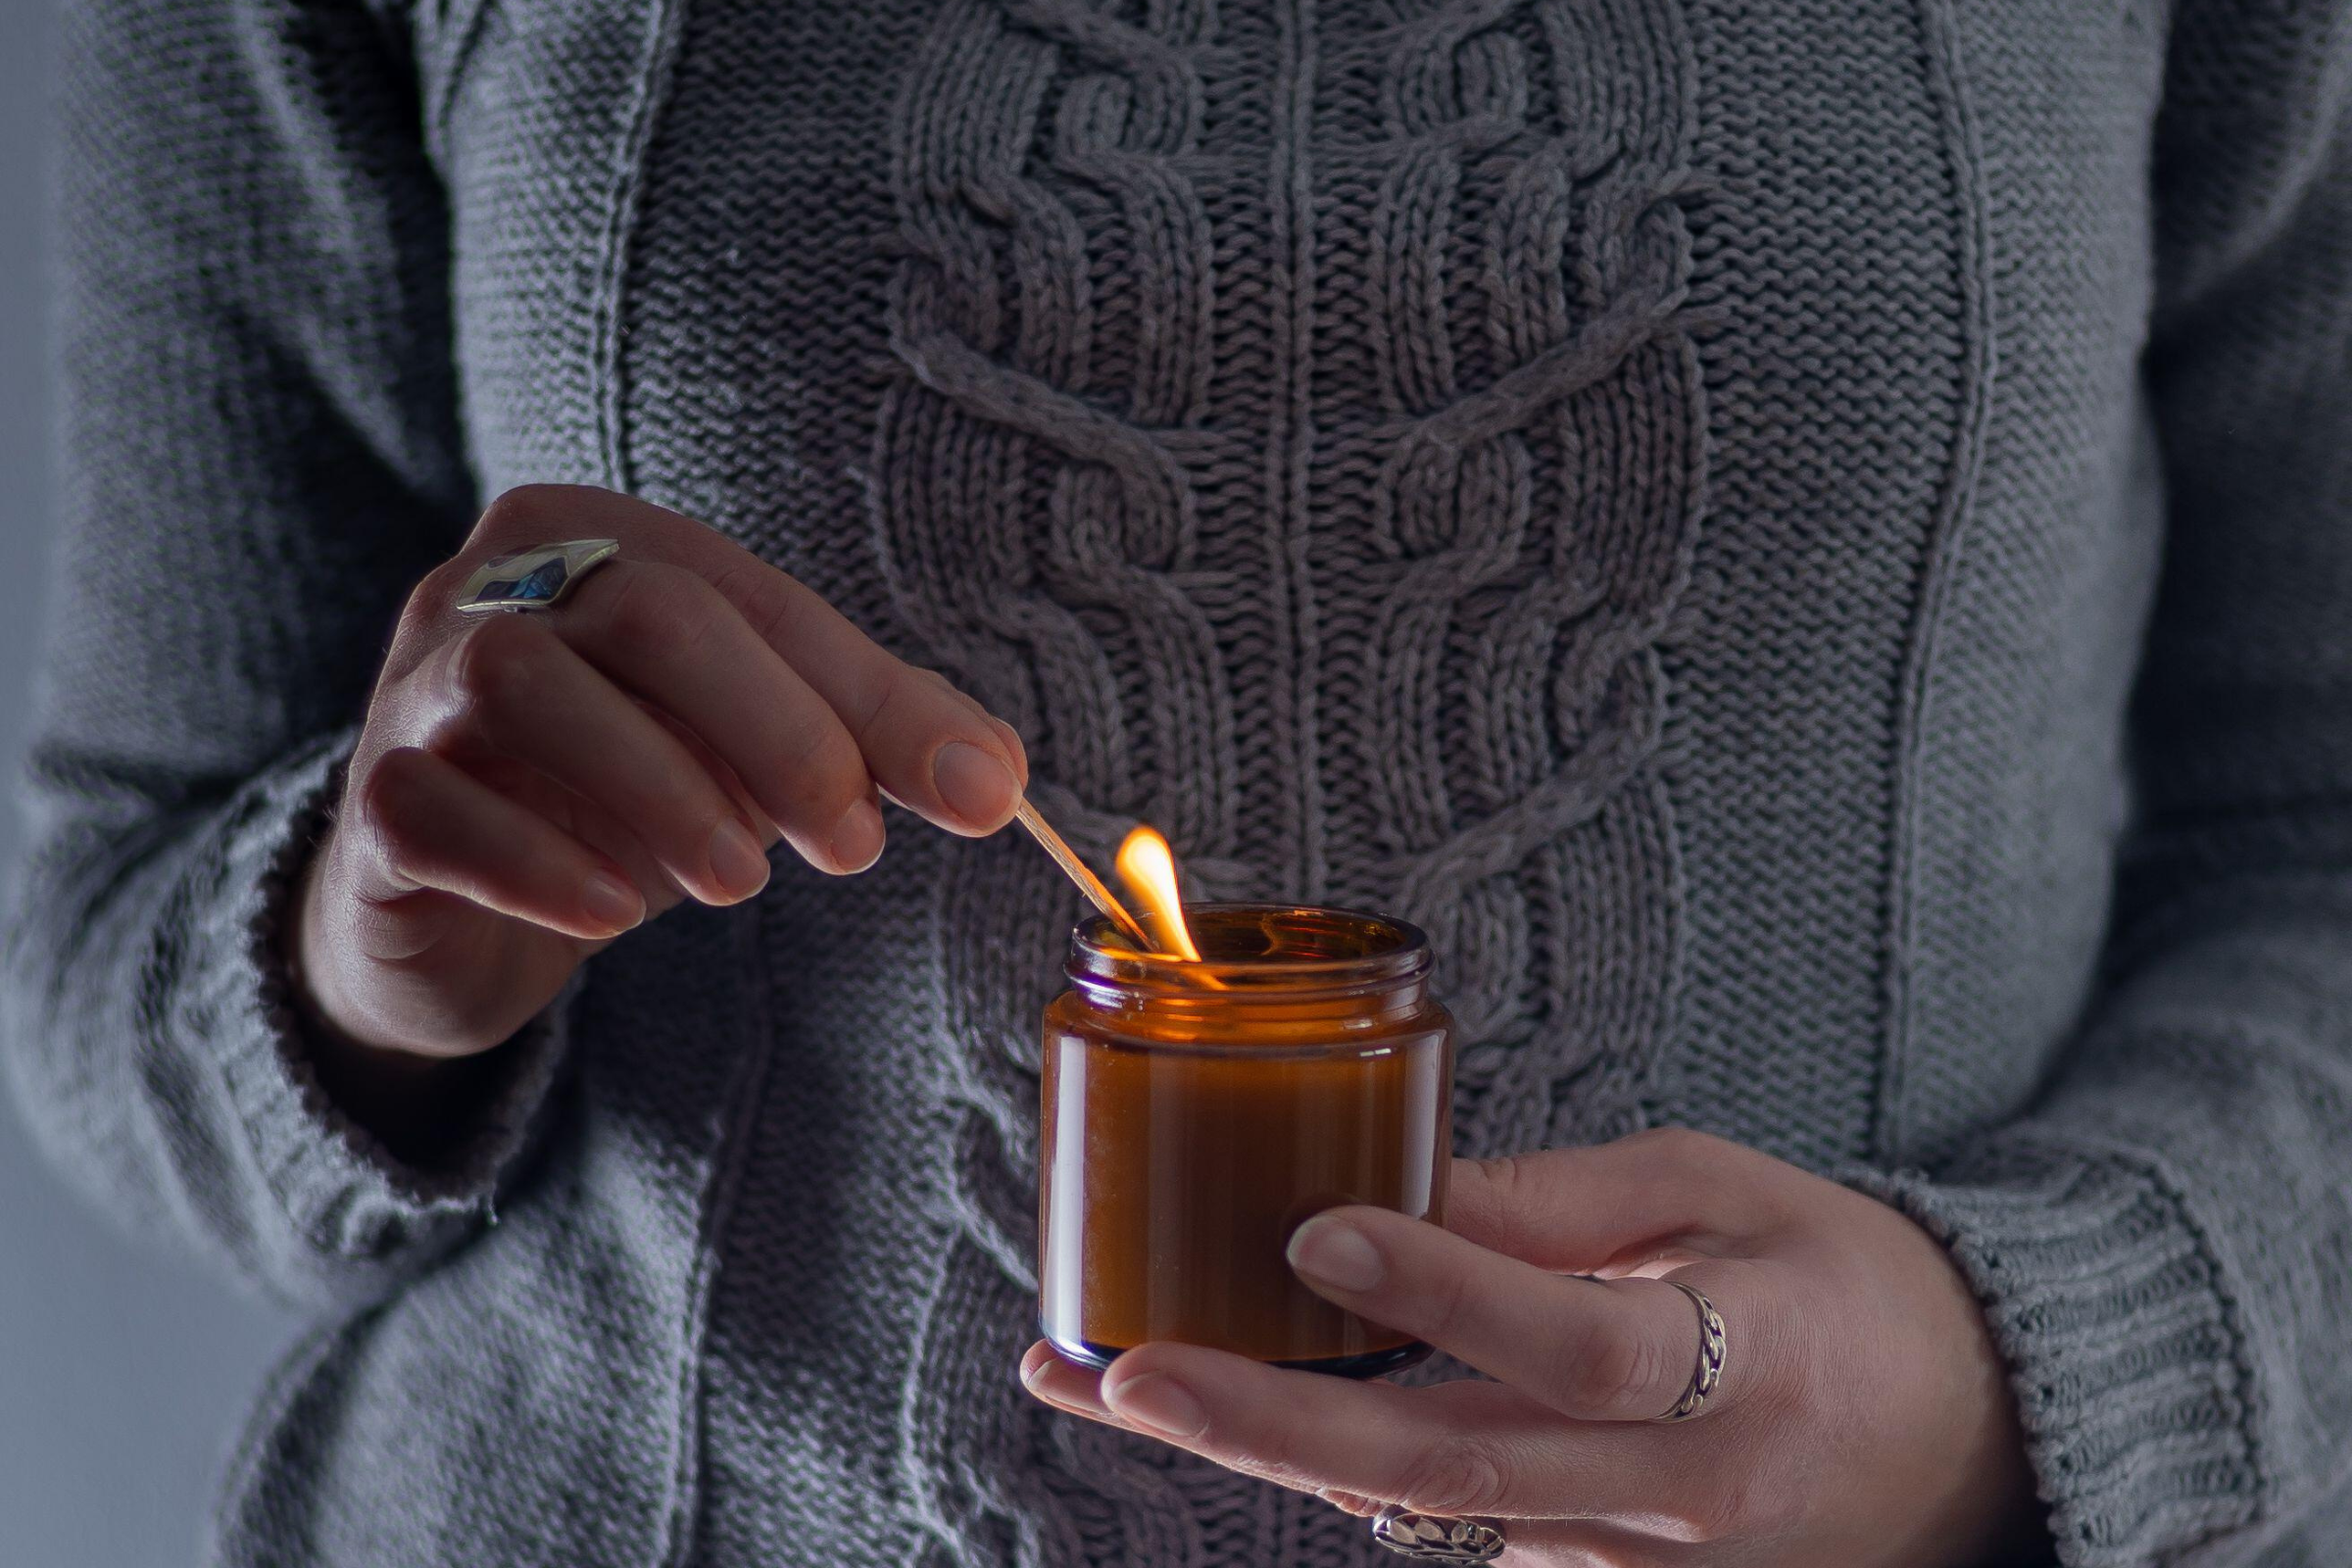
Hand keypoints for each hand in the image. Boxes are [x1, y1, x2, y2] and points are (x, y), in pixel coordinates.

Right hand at [291, 484, 1027, 1085]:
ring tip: (740, 882)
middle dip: (775, 729)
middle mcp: (488, 587)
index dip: (866, 695)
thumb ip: (870, 743)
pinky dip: (540, 860)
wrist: (452, 909)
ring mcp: (411, 688)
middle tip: (852, 845)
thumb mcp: (757, 754)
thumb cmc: (622, 796)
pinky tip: (617, 912)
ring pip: (522, 683)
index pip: (749, 595)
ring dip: (658, 787)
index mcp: (596, 543)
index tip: (970, 794)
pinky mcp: (370, 803)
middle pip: (643, 613)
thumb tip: (994, 777)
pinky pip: (434, 808)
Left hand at [1021, 1128, 2045, 1566]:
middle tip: (1124, 1370)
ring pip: (1422, 1509)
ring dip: (1259, 1444)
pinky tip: (1224, 1403)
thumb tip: (1384, 1182)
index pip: (1577, 1345)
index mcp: (1744, 1364)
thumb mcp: (1726, 1193)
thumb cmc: (1843, 1286)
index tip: (1313, 1230)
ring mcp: (1635, 1565)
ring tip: (1102, 1374)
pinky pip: (1448, 1526)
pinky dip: (1331, 1465)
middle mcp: (1680, 1493)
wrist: (1965, 1442)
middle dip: (1269, 1422)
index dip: (1446, 1290)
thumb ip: (1561, 1203)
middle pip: (1454, 1468)